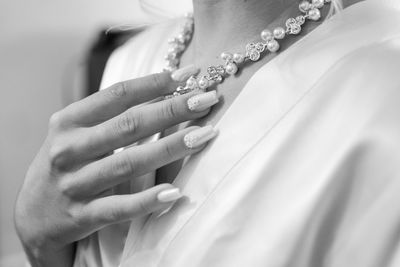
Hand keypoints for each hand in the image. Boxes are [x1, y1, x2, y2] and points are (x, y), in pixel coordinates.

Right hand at [14, 69, 218, 265]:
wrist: (33, 212)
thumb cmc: (66, 163)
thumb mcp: (78, 132)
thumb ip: (111, 115)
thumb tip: (165, 92)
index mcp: (69, 121)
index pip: (118, 95)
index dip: (155, 83)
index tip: (188, 75)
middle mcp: (69, 149)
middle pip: (129, 125)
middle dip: (172, 109)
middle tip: (207, 99)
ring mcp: (75, 183)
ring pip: (129, 162)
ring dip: (171, 147)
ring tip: (205, 135)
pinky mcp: (81, 216)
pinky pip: (119, 207)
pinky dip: (147, 200)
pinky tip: (175, 191)